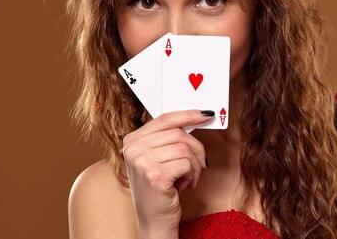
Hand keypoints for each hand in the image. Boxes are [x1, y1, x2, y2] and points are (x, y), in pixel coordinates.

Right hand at [121, 110, 212, 238]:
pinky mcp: (155, 175)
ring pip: (185, 148)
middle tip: (199, 165)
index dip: (187, 115)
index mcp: (132, 141)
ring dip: (194, 166)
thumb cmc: (160, 190)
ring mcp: (141, 161)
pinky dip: (191, 175)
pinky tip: (183, 186)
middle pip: (178, 133)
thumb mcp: (159, 158)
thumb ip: (169, 138)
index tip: (205, 115)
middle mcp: (133, 149)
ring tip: (187, 178)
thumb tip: (196, 117)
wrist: (155, 221)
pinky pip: (187, 163)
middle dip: (196, 149)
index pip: (164, 119)